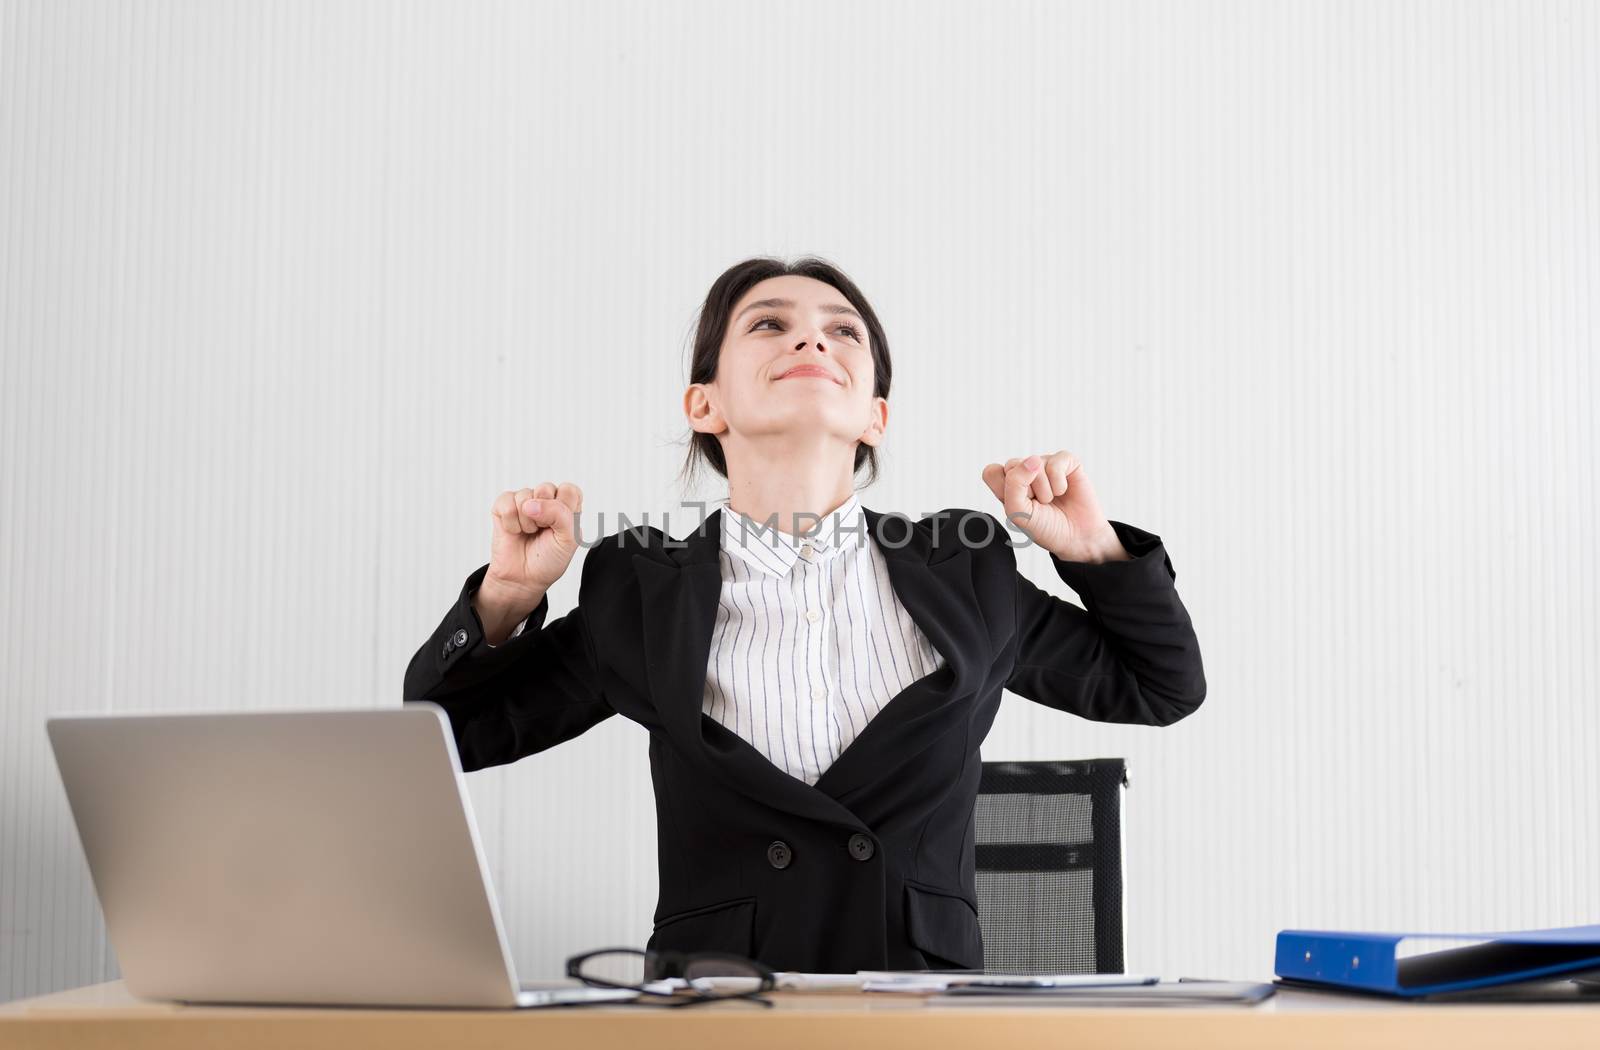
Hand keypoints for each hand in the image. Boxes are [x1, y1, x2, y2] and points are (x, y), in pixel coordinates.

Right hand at [485, 481, 583, 602]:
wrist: (523, 578)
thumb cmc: (548, 559)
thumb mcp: (568, 540)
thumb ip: (560, 515)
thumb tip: (531, 504)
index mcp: (566, 506)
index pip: (569, 490)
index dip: (564, 509)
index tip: (559, 527)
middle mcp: (546, 500)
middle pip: (546, 488)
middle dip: (544, 514)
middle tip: (542, 530)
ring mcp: (524, 501)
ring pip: (525, 495)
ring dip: (527, 522)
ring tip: (528, 533)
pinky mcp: (503, 506)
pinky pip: (506, 502)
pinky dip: (511, 522)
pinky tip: (515, 531)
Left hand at [981, 451, 1123, 561]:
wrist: (1076, 538)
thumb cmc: (1045, 527)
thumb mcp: (1019, 513)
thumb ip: (1014, 484)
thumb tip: (1033, 460)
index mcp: (1008, 484)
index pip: (992, 471)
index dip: (1004, 488)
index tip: (1018, 504)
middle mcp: (1025, 471)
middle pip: (1012, 465)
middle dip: (1026, 491)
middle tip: (1038, 504)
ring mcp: (1045, 464)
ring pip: (1035, 463)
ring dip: (1045, 490)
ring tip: (1052, 499)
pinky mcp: (1066, 462)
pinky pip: (1057, 462)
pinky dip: (1060, 482)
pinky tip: (1063, 491)